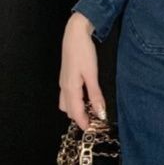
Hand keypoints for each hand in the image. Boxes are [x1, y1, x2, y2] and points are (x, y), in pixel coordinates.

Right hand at [58, 12, 105, 130]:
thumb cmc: (83, 52)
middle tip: (93, 122)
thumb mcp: (92, 74)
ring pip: (65, 103)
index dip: (84, 123)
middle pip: (69, 110)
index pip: (76, 113)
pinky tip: (83, 98)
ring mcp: (63, 82)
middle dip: (79, 118)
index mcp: (70, 89)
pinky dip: (73, 101)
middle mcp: (64, 87)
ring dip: (75, 110)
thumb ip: (95, 95)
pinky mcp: (65, 76)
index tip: (93, 130)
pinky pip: (66, 95)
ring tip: (89, 111)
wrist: (74, 34)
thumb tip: (100, 113)